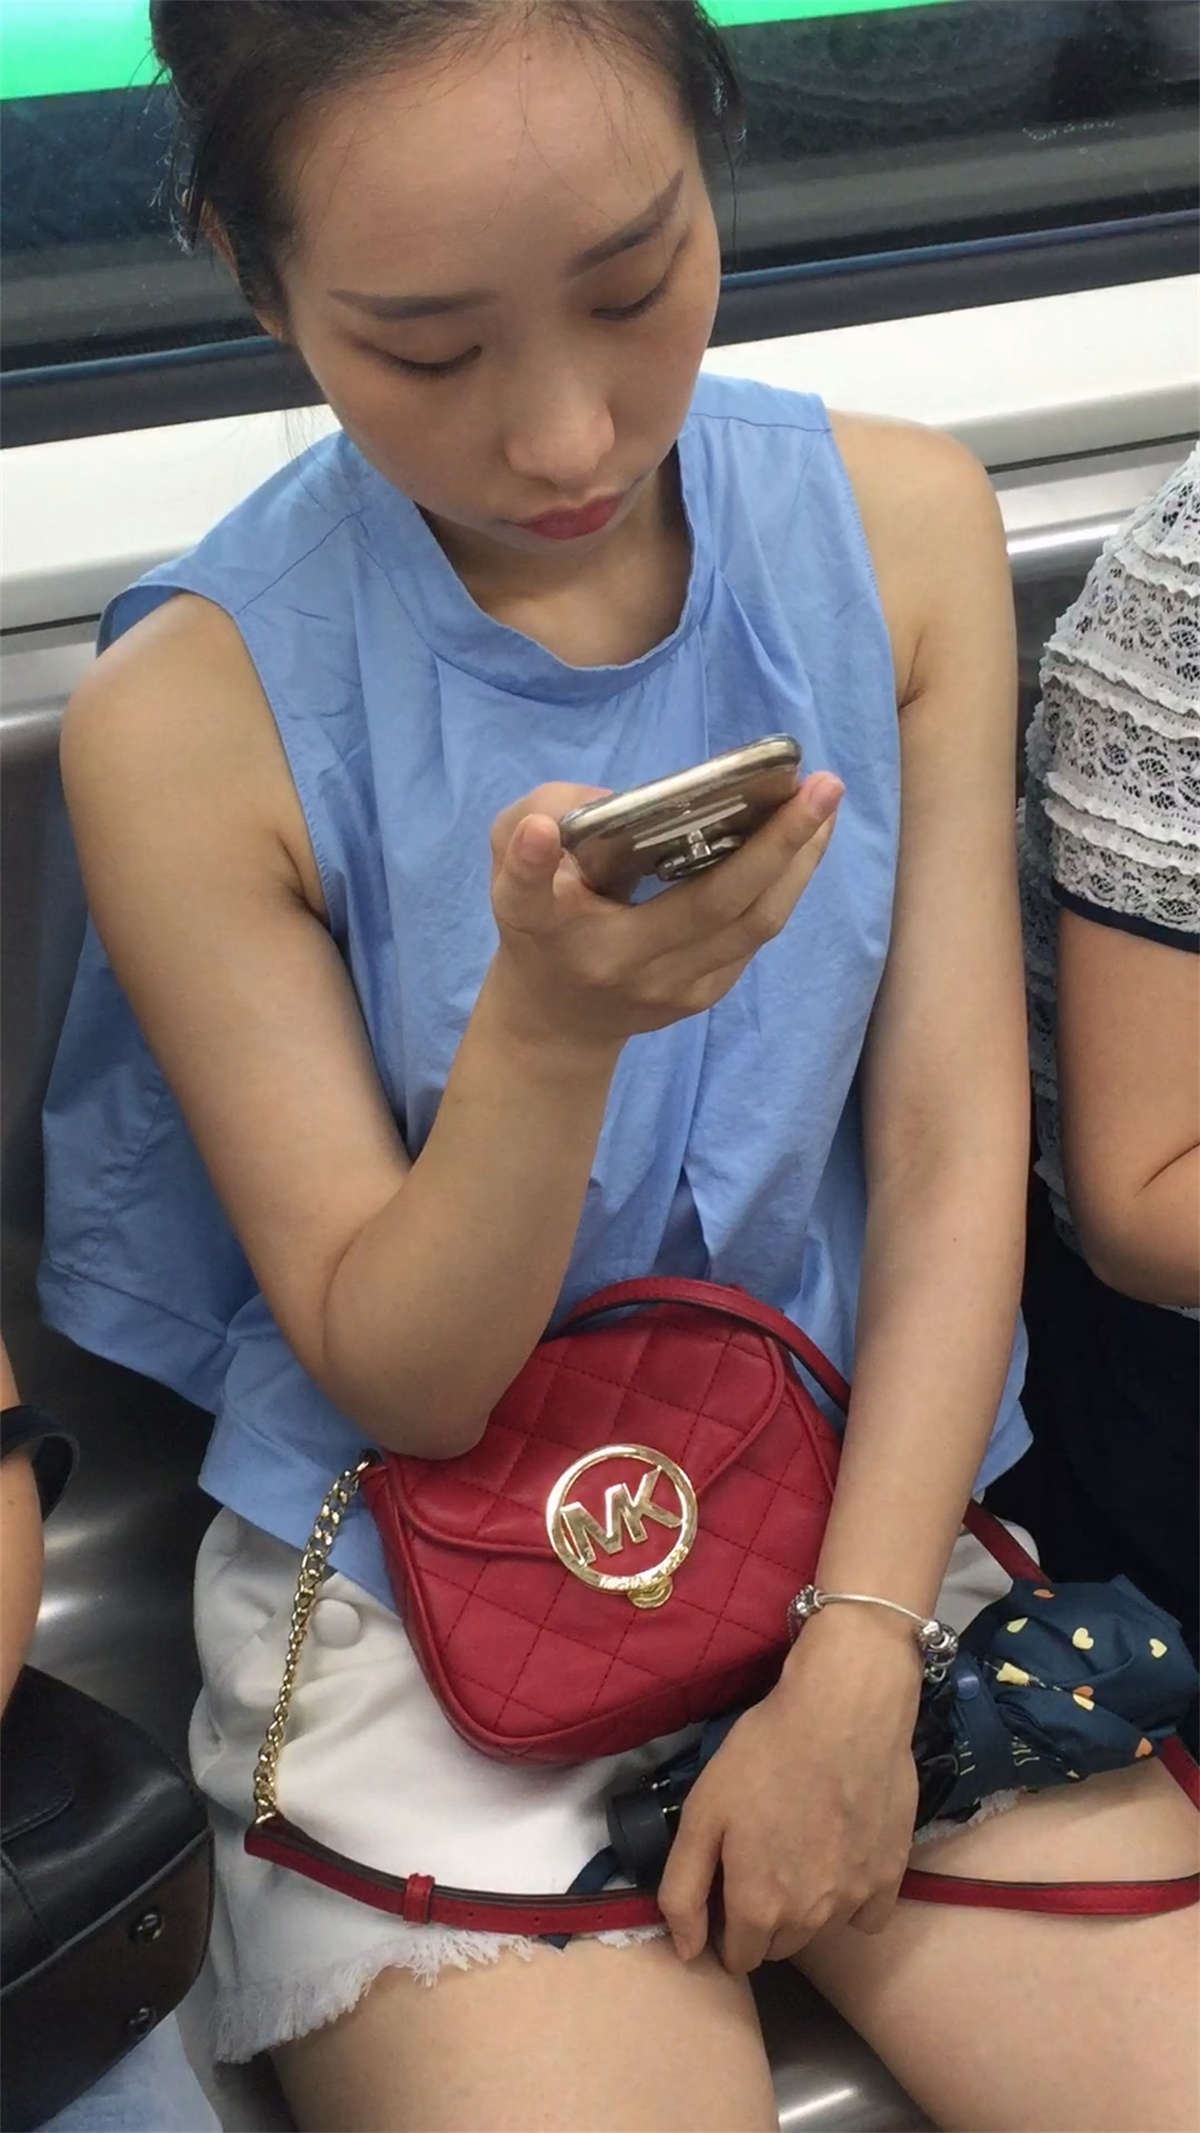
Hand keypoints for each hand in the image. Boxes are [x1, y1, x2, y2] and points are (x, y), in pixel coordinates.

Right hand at [488, 774, 842, 1054]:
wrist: (559, 1024)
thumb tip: (625, 800)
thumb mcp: (512, 873)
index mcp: (549, 929)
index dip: (530, 864)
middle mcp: (616, 964)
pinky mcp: (703, 996)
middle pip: (708, 906)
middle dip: (774, 844)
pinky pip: (756, 934)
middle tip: (819, 785)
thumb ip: (541, 823)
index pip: (527, 899)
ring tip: (826, 803)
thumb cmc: (542, 926)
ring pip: (753, 924)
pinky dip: (788, 883)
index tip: (536, 832)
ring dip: (799, 861)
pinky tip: (806, 839)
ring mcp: (670, 989)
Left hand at [658, 1608, 921, 1973]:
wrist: (842, 1712)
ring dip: (804, 1908)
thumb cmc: (763, 1756)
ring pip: (820, 1929)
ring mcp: (854, 1900)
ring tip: (799, 1847)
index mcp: (757, 1907)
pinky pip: (866, 1915)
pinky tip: (842, 1854)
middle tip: (759, 1860)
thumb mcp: (702, 1813)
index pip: (737, 1958)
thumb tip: (685, 1951)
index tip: (726, 1888)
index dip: (724, 1928)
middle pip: (778, 1946)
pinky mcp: (891, 1877)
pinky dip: (851, 1898)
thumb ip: (684, 1891)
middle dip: (763, 1919)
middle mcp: (809, 1919)